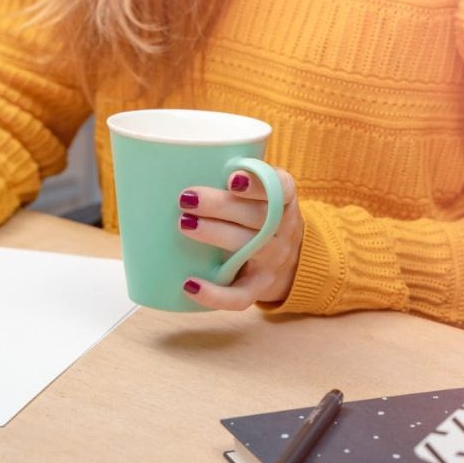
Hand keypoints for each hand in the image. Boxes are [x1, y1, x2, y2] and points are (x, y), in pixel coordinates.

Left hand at [177, 168, 302, 309]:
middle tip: (187, 197)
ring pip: (248, 248)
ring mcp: (272, 260)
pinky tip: (189, 284)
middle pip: (258, 216)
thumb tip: (170, 167)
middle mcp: (283, 229)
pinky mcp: (259, 287)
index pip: (280, 188)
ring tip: (184, 224)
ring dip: (215, 234)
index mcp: (284, 199)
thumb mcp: (260, 194)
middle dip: (221, 205)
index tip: (232, 178)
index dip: (257, 183)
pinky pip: (240, 296)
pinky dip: (214, 294)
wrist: (293, 262)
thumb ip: (233, 180)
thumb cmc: (259, 217)